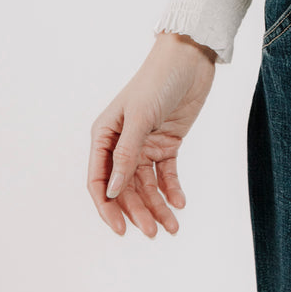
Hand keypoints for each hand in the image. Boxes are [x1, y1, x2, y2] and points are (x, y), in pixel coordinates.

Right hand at [87, 31, 217, 237]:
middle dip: (137, 211)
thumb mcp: (140, 116)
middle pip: (125, 188)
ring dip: (157, 206)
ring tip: (171, 226)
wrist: (190, 58)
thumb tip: (113, 190)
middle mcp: (122, 144)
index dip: (108, 207)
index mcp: (104, 136)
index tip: (121, 229)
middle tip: (152, 232)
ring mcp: (145, 145)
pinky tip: (179, 203)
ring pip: (146, 185)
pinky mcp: (167, 143)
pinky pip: (166, 174)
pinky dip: (172, 189)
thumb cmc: (158, 79)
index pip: (100, 180)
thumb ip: (126, 154)